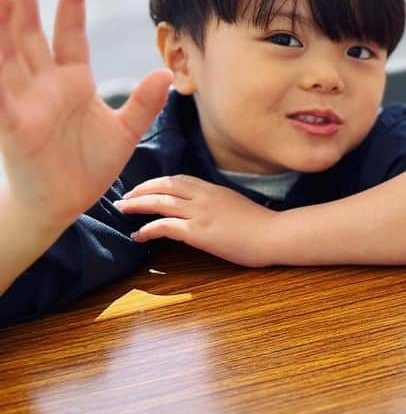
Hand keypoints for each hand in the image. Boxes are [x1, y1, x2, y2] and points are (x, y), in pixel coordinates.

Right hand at [0, 0, 171, 229]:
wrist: (63, 205)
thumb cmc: (87, 167)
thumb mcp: (125, 132)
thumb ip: (144, 102)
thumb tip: (166, 72)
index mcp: (72, 81)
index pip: (70, 34)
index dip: (71, 5)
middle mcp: (44, 85)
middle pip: (30, 32)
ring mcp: (24, 102)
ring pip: (9, 54)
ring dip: (3, 23)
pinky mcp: (12, 125)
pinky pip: (0, 95)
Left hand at [116, 175, 273, 266]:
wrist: (275, 234)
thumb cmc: (262, 225)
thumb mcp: (236, 205)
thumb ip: (218, 203)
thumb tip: (205, 210)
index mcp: (214, 189)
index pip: (178, 179)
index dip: (157, 183)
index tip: (144, 189)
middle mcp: (204, 197)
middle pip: (164, 186)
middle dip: (141, 190)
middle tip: (124, 198)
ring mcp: (201, 214)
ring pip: (160, 203)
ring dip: (138, 205)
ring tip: (123, 210)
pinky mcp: (199, 232)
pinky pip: (165, 226)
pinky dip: (148, 229)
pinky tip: (138, 235)